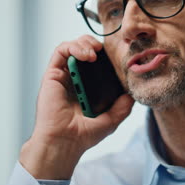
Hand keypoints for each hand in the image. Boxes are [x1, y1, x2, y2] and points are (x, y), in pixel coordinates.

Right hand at [19, 35, 133, 179]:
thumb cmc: (84, 134)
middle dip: (95, 43)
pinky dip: (74, 47)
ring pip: (72, 46)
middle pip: (84, 50)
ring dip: (85, 43)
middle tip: (104, 50)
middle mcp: (74, 79)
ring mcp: (63, 76)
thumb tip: (132, 94)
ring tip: (95, 52)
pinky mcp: (52, 74)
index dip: (105, 55)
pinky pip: (61, 51)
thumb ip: (123, 106)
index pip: (96, 63)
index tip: (116, 56)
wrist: (65, 142)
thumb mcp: (111, 119)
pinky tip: (86, 55)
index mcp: (87, 87)